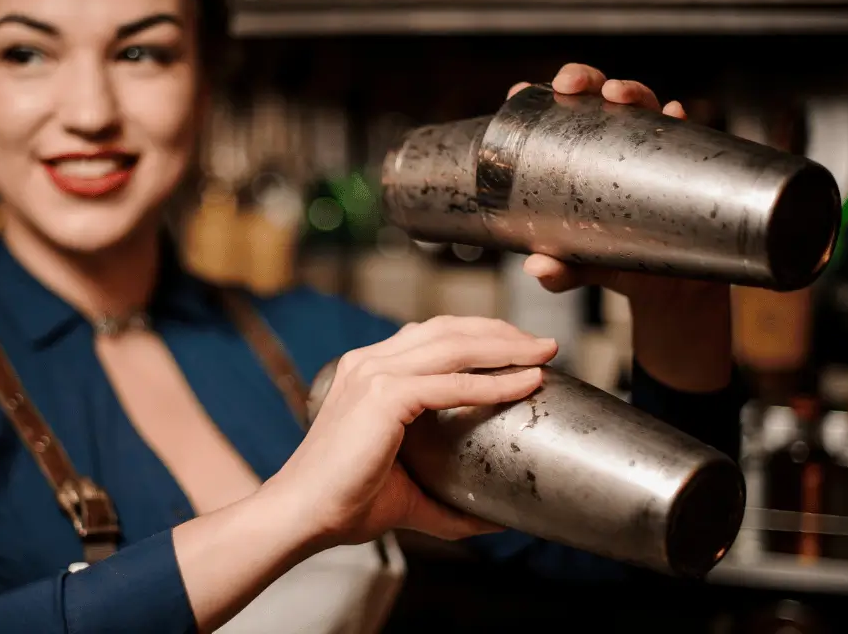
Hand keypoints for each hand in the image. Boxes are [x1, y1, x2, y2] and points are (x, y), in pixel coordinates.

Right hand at [262, 316, 557, 548]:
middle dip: (502, 332)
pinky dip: (494, 381)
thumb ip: (451, 501)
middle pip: (449, 328)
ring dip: (506, 345)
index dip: (480, 334)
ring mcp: (374, 373)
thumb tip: (498, 519)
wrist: (304, 515)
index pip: (433, 335)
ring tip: (543, 353)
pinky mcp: (383, 395)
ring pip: (455, 344)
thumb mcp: (409, 492)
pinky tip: (526, 382)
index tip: (520, 349)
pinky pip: (452, 383)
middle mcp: (370, 362)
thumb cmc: (347, 503)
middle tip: (544, 345)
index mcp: (368, 370)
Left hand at [507, 63, 732, 392]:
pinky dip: (680, 120)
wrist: (674, 288)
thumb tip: (538, 268)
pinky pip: (687, 135)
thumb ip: (561, 271)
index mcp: (582, 158)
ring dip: (630, 91)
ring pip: (642, 106)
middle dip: (583, 80)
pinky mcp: (686, 165)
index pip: (557, 117)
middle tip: (569, 85)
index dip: (537, 98)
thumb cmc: (619, 264)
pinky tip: (674, 113)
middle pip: (598, 98)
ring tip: (617, 95)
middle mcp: (616, 145)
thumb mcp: (585, 269)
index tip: (518, 91)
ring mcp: (652, 151)